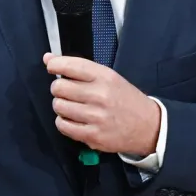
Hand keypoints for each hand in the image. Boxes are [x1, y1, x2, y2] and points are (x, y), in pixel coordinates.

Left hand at [45, 53, 160, 156]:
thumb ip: (79, 68)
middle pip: (59, 88)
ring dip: (61, 105)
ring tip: (72, 106)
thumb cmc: (125, 99)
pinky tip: (73, 119)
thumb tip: (48, 59)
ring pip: (59, 106)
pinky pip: (63, 126)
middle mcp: (100, 96)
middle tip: (67, 91)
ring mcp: (96, 117)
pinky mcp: (93, 136)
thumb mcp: (109, 77)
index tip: (52, 67)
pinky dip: (63, 122)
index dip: (54, 65)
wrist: (148, 126)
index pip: (70, 66)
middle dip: (59, 88)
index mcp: (104, 77)